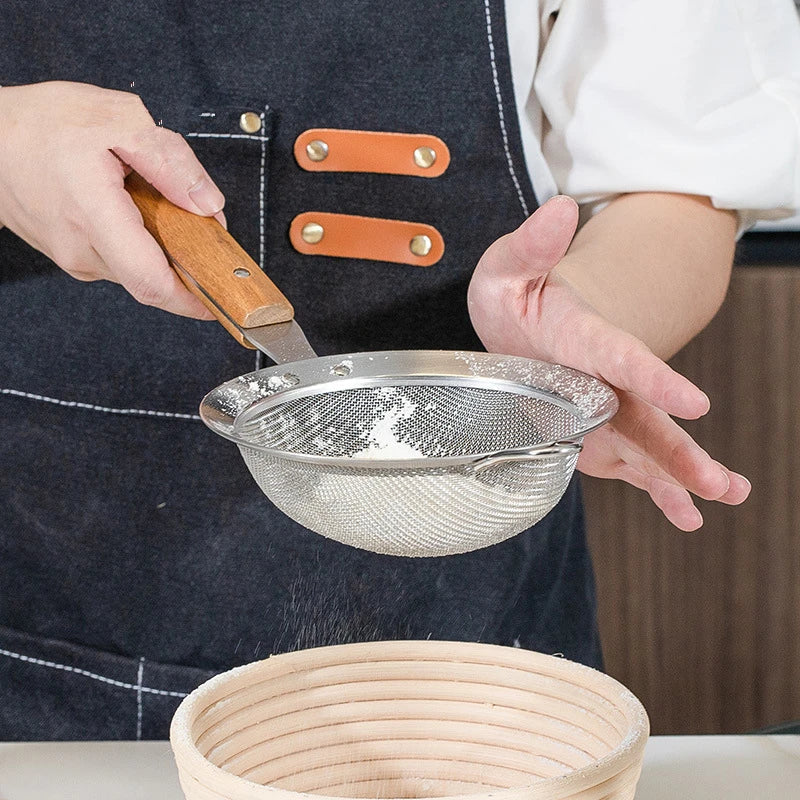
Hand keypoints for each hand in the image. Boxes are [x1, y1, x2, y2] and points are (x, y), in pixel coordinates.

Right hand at [0, 81, 223, 317]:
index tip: (223, 299)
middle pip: (154, 278)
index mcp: (94, 215)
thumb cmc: (42, 125)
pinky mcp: (75, 259)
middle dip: (186, 259)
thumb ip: (171, 163)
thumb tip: (208, 204)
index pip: (152, 282)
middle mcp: (83, 250)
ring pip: (139, 269)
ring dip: (160, 247)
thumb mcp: (118, 119)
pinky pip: (122, 261)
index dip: (194, 299)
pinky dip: (139, 243)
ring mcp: (76, 260)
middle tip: (194, 224)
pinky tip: (129, 208)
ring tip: (148, 201)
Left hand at [467, 196, 750, 529]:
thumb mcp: (507, 269)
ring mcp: (605, 412)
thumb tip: (560, 208)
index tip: (695, 402)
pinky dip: (657, 491)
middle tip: (719, 480)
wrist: (522, 330)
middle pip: (646, 414)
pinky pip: (630, 466)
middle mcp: (603, 379)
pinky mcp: (598, 436)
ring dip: (682, 473)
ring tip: (724, 496)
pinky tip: (687, 516)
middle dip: (679, 448)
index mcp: (583, 338)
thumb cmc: (515, 299)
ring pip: (648, 444)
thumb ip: (529, 247)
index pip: (622, 357)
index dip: (655, 377)